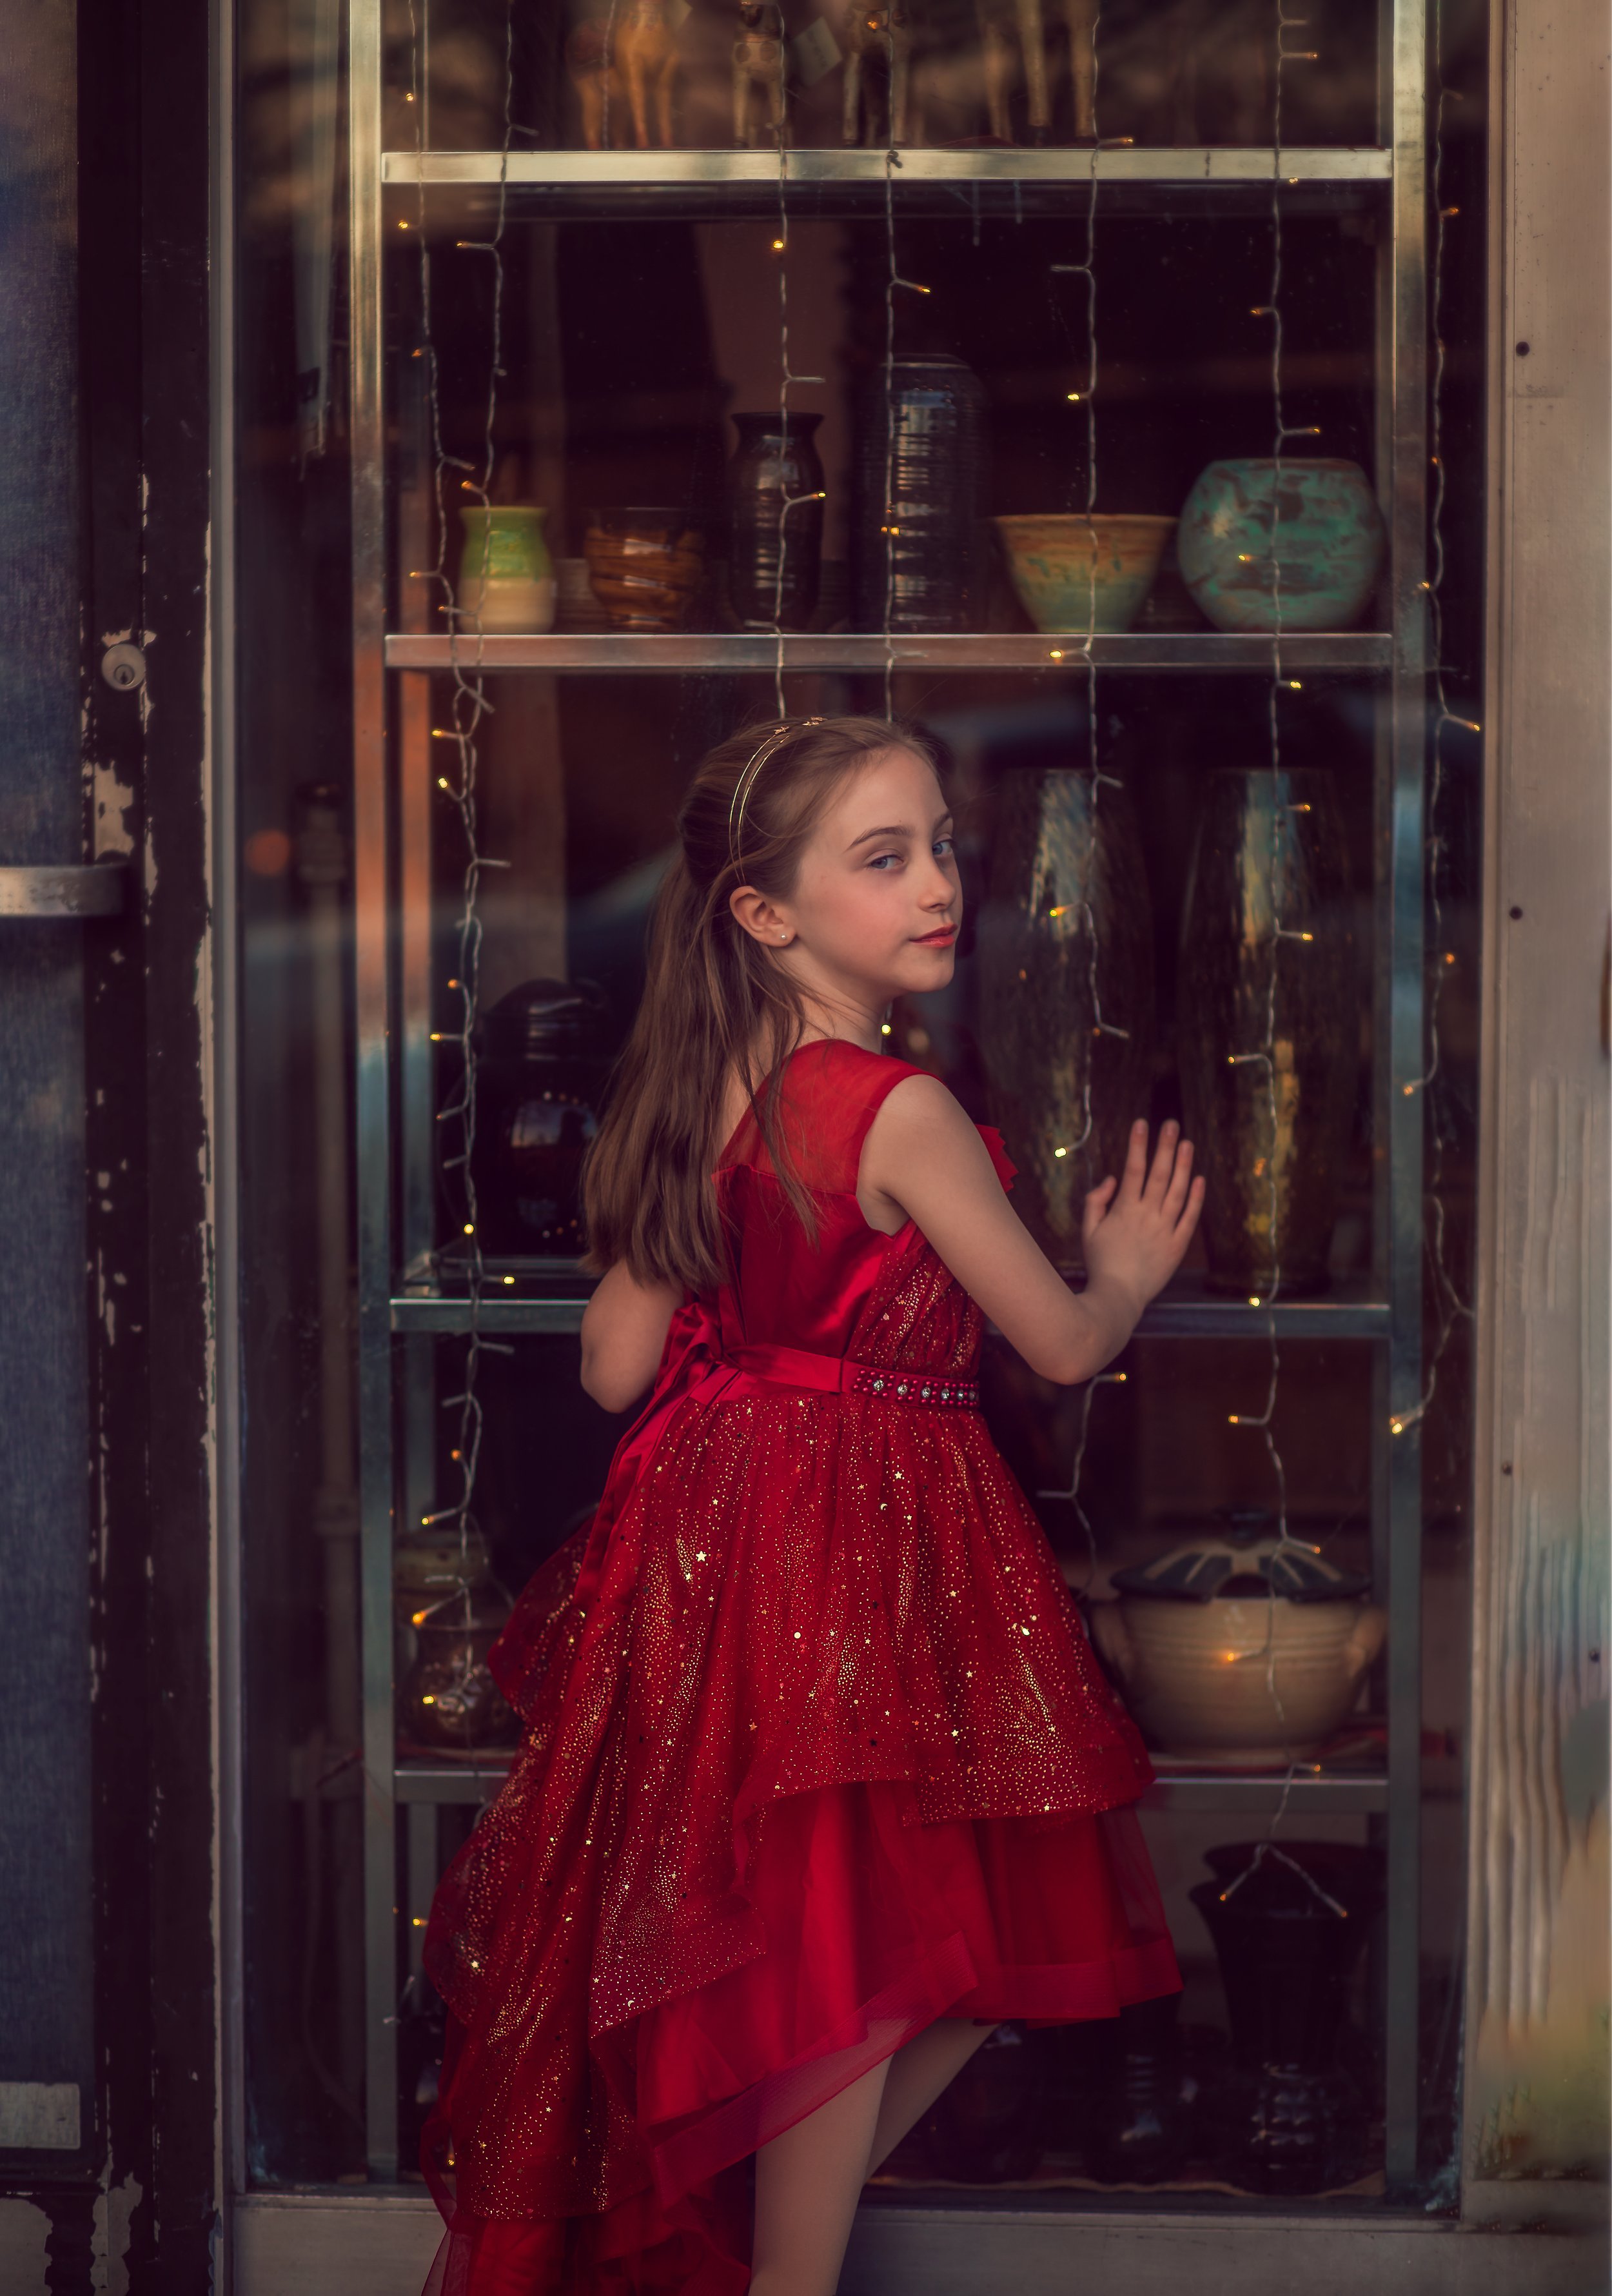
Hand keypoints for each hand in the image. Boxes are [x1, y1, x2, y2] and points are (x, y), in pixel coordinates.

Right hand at [1081, 1119, 1204, 1315]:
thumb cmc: (1099, 1264)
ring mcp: (1164, 1230)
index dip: (1137, 1145)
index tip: (1142, 1123)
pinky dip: (1195, 1198)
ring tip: (1187, 1143)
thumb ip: (1096, 1201)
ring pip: (1177, 1192)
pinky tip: (1199, 1179)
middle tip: (1171, 1123)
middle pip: (1158, 1174)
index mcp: (1123, 1210)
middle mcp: (1146, 1216)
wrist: (1117, 1297)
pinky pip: (1189, 1218)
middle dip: (1164, 1147)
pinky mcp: (1177, 1246)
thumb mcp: (1088, 1231)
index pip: (1132, 1169)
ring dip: (1183, 1166)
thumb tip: (1112, 1178)